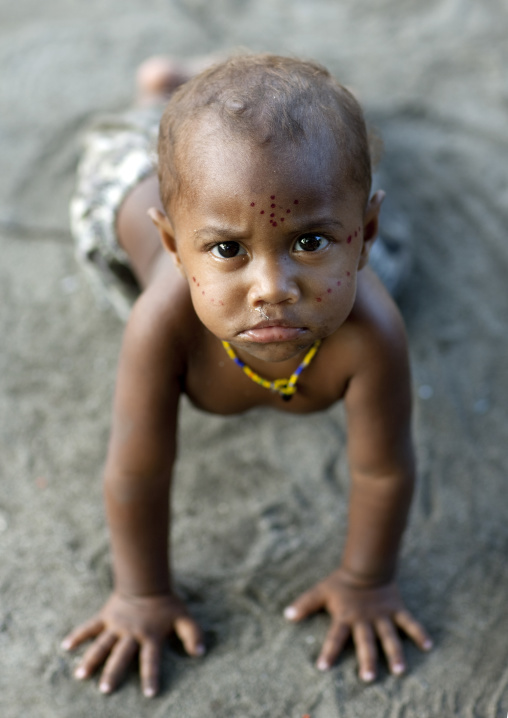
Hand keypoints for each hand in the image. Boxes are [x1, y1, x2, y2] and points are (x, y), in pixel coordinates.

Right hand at [62, 591, 203, 696]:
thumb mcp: (183, 618)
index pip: (151, 660)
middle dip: (114, 672)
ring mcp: (116, 625)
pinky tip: (66, 646)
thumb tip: (200, 653)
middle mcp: (131, 633)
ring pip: (102, 644)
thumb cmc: (166, 604)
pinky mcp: (105, 617)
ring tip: (81, 675)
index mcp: (150, 636)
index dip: (151, 676)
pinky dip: (78, 635)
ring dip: (91, 659)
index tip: (149, 694)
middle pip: (121, 656)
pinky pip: (90, 626)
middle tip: (105, 690)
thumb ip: (193, 634)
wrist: (146, 582)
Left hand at [284, 568, 431, 681]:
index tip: (323, 667)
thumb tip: (287, 615)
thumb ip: (305, 604)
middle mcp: (364, 619)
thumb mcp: (321, 592)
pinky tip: (428, 645)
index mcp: (346, 617)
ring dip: (394, 653)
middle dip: (366, 660)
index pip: (335, 636)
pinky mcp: (396, 610)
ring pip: (389, 637)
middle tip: (367, 678)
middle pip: (365, 642)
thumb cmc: (341, 582)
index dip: (329, 651)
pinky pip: (409, 623)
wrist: (366, 566)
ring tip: (399, 670)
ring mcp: (382, 616)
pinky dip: (419, 633)